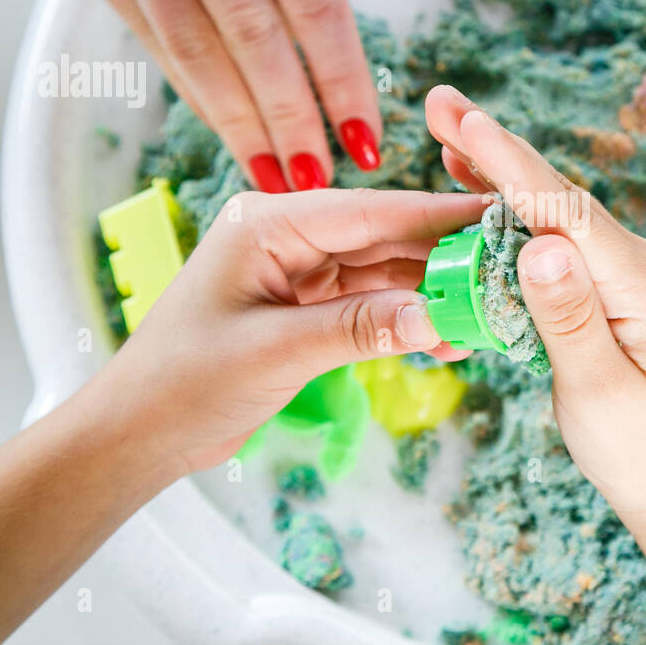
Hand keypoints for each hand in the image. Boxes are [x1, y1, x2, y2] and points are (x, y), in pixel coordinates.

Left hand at [104, 188, 487, 472]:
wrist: (139, 433)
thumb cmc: (184, 382)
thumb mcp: (275, 352)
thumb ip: (356, 328)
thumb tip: (434, 315)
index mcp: (267, 223)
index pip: (369, 211)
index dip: (436, 214)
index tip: (495, 214)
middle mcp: (286, 235)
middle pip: (383, 235)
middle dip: (443, 255)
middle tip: (507, 270)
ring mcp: (298, 270)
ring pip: (383, 270)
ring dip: (430, 292)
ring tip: (486, 312)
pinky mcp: (306, 306)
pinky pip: (369, 303)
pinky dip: (404, 320)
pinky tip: (446, 338)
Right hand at [424, 86, 645, 526]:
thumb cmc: (633, 441)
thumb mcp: (598, 388)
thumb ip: (569, 320)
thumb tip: (541, 247)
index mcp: (633, 280)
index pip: (564, 211)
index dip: (512, 165)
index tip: (468, 123)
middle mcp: (625, 260)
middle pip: (552, 192)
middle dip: (493, 145)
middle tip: (439, 100)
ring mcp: (609, 266)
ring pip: (543, 204)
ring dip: (493, 162)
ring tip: (444, 121)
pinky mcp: (590, 280)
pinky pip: (540, 230)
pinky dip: (502, 200)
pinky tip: (471, 177)